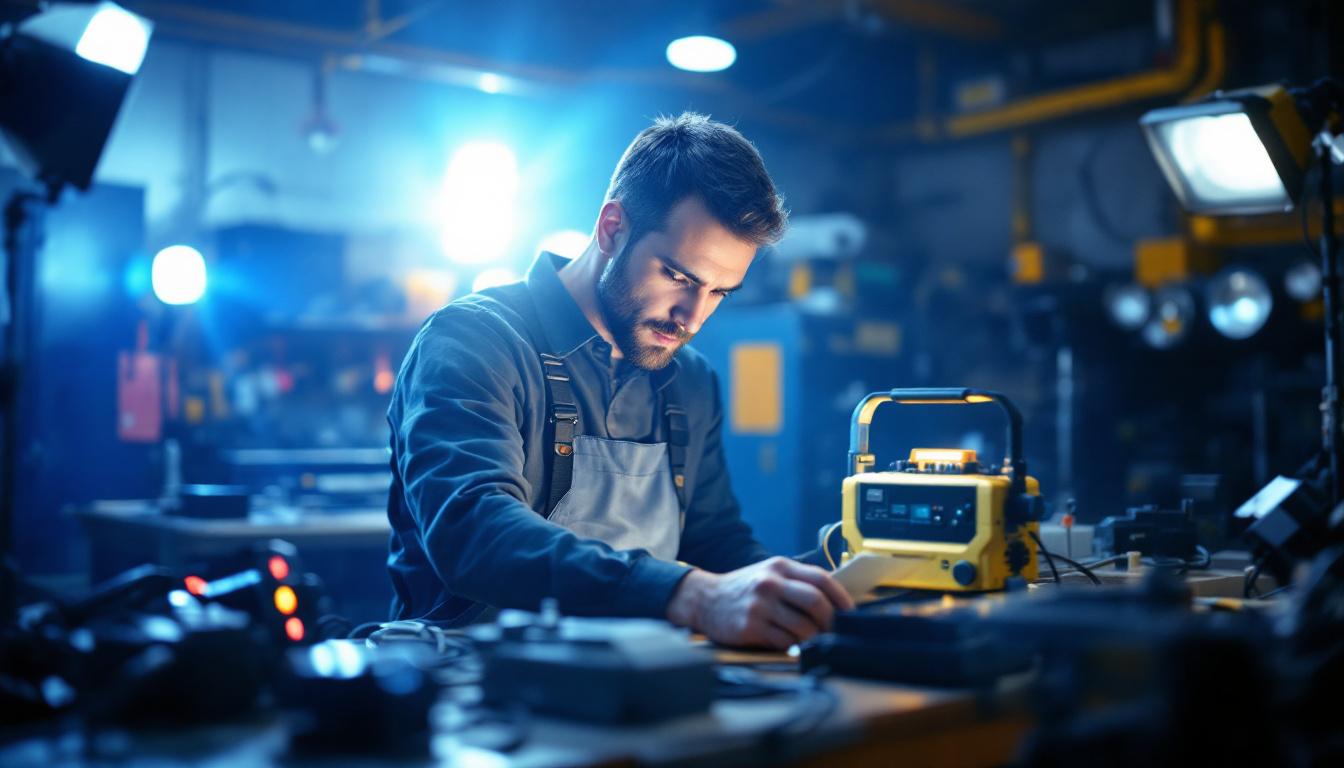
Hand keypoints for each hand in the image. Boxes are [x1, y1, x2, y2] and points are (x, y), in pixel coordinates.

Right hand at [665, 557, 854, 649]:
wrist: (705, 599)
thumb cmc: (744, 589)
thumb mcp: (769, 574)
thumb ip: (796, 583)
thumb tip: (834, 604)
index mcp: (780, 567)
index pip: (821, 579)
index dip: (842, 598)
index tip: (851, 613)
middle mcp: (770, 583)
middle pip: (816, 602)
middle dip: (831, 622)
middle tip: (834, 632)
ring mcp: (760, 605)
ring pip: (803, 627)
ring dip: (813, 639)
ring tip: (814, 642)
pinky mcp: (750, 627)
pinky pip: (784, 642)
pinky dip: (794, 647)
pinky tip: (793, 647)